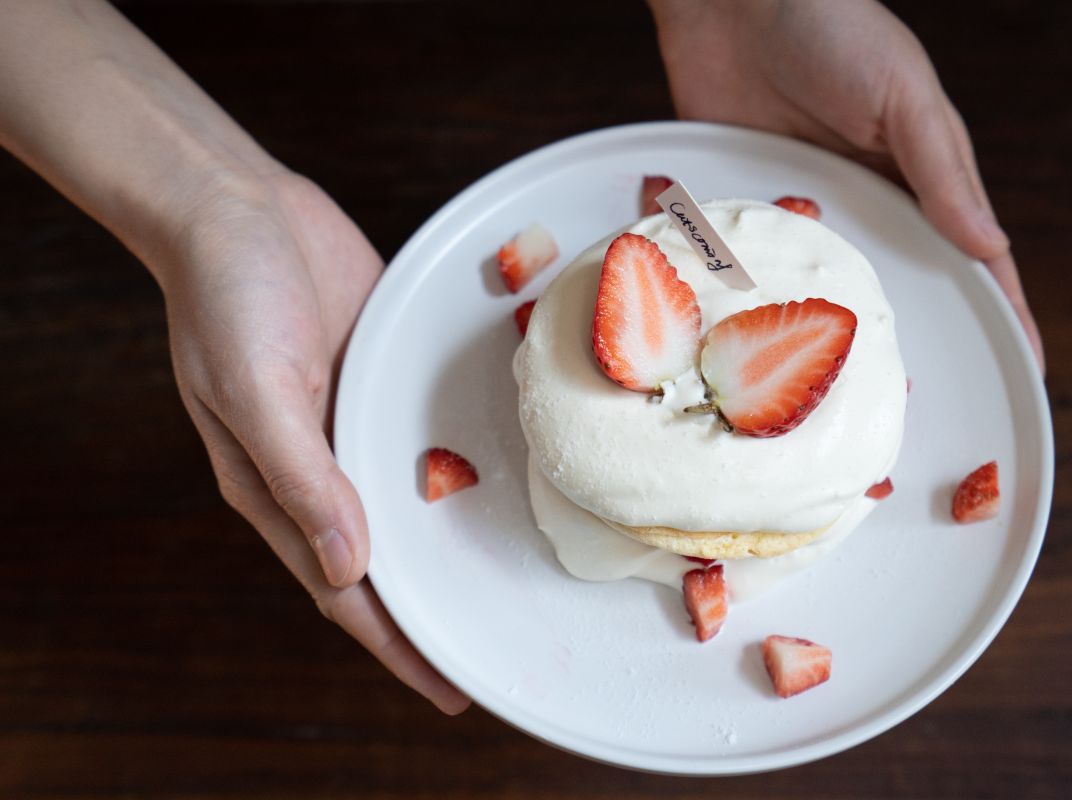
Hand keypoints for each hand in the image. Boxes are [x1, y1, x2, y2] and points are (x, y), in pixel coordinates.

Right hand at [162, 171, 469, 713]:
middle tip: (497, 648)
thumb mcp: (254, 389)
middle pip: (386, 560)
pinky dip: (458, 468)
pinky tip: (504, 481)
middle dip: (432, 610)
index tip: (448, 686)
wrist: (237, 206)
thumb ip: (300, 477)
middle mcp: (322, 467)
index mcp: (279, 488)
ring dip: (449, 544)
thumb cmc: (228, 297)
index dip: (395, 643)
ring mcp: (357, 423)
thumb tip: (350, 566)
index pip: (344, 590)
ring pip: (410, 504)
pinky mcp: (384, 380)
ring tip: (510, 581)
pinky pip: (427, 438)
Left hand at [649, 0, 1044, 371]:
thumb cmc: (830, 27)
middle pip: (897, 285)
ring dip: (831, 331)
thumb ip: (940, 168)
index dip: (1000, 309)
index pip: (971, 255)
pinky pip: (754, 263)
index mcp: (919, 177)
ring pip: (825, 286)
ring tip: (841, 392)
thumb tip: (986, 245)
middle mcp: (864, 203)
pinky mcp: (745, 208)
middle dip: (908, 340)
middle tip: (917, 399)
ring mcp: (804, 209)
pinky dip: (757, 298)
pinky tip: (758, 344)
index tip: (1025, 365)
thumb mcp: (901, 92)